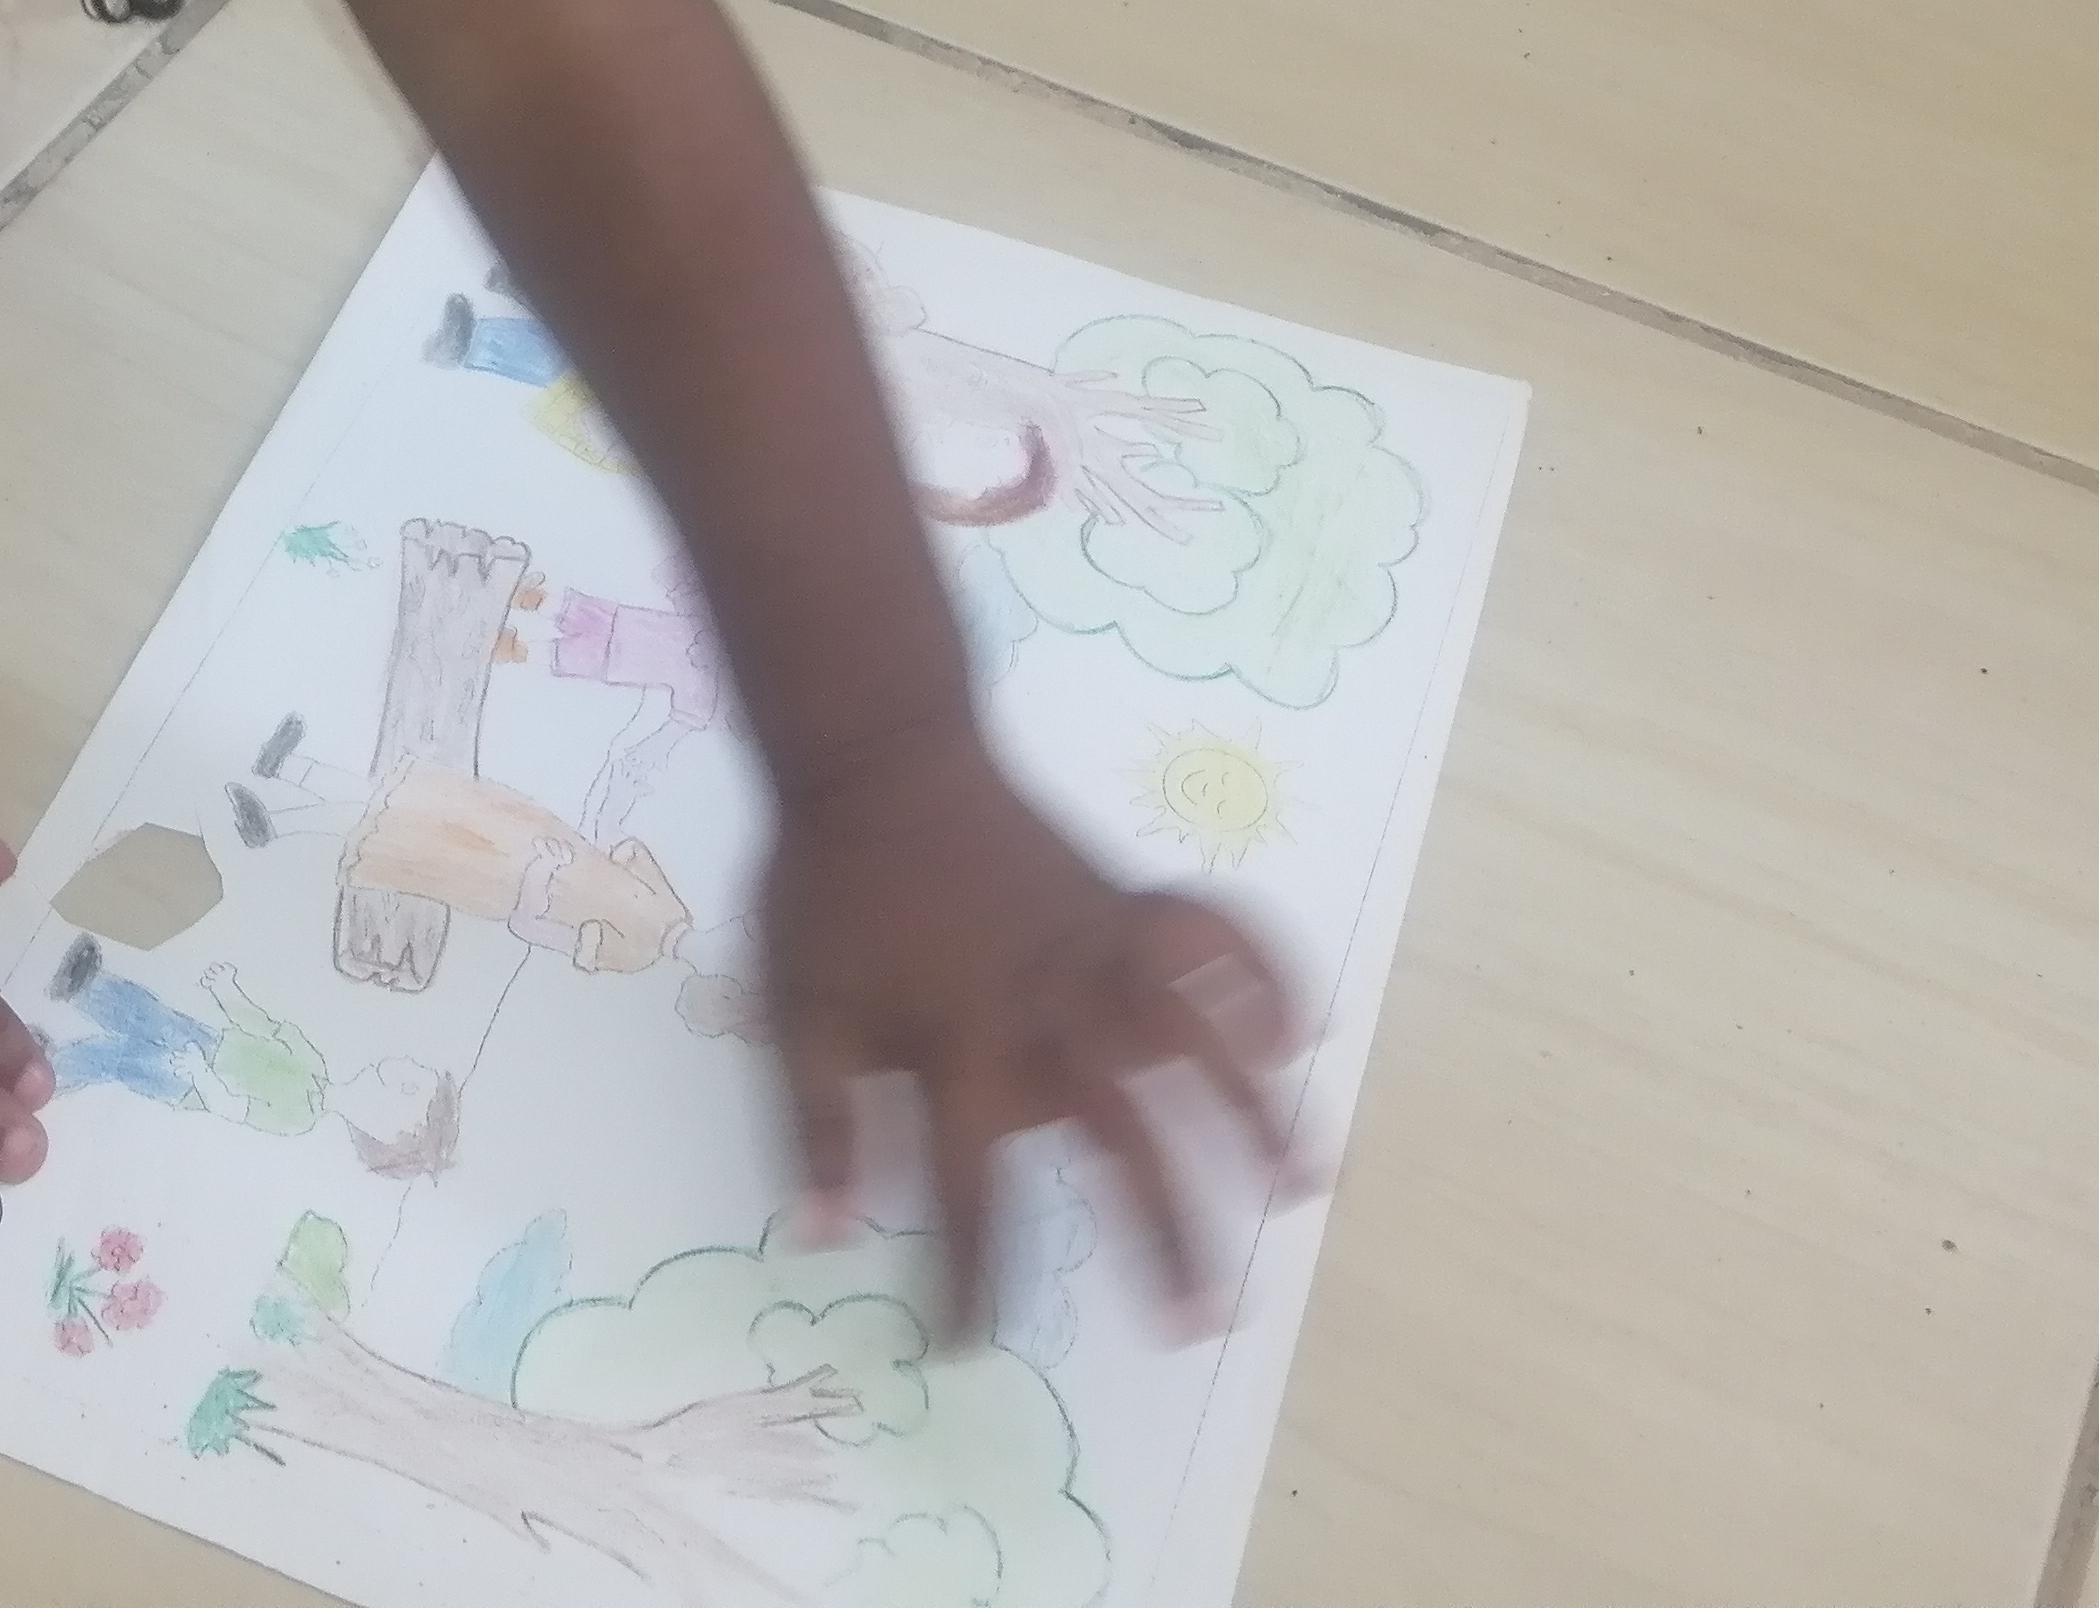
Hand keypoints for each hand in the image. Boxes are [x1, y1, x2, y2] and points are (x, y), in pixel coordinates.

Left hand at [759, 726, 1308, 1342]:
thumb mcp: (796, 1012)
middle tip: (1204, 1317)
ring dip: (1251, 1114)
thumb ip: (817, 1127)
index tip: (972, 1343)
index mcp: (962, 1053)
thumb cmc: (828, 888)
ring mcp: (1096, 951)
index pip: (973, 1197)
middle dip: (1168, 1238)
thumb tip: (827, 1238)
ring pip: (1196, 1043)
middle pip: (1123, 1143)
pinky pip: (1210, 935)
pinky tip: (1294, 1027)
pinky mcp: (1119, 899)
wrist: (875, 754)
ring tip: (1302, 1182)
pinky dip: (1259, 973)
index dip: (970, 1281)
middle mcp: (1048, 1014)